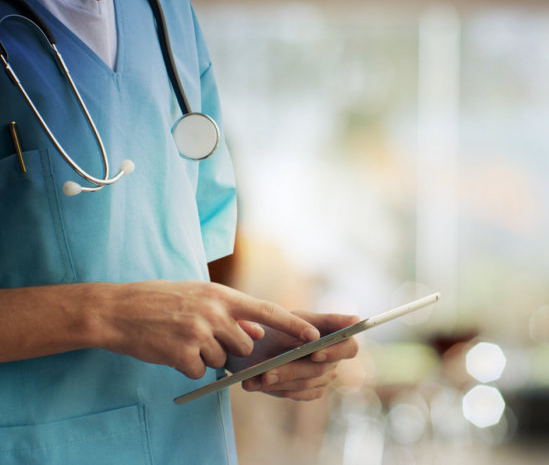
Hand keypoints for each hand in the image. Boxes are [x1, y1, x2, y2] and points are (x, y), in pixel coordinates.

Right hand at [95, 281, 320, 378]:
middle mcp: (213, 312)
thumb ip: (229, 312)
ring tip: (181, 338)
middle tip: (205, 337)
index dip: (292, 325)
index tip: (314, 335)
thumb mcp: (197, 296)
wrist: (117, 310)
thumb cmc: (159, 300)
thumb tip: (257, 332)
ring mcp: (198, 333)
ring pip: (220, 360)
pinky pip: (199, 371)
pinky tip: (170, 350)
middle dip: (231, 348)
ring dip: (205, 356)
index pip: (267, 311)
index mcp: (220, 294)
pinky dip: (187, 367)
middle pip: (244, 344)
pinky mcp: (182, 353)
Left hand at [239, 312, 359, 399]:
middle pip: (319, 369)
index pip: (349, 348)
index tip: (315, 353)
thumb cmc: (285, 326)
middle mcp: (335, 361)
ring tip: (257, 378)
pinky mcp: (310, 391)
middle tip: (268, 372)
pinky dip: (276, 389)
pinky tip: (257, 384)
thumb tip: (356, 320)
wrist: (261, 345)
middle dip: (292, 370)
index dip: (334, 352)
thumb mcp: (301, 318)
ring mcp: (324, 378)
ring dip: (280, 381)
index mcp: (339, 339)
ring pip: (304, 384)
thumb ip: (328, 320)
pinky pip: (296, 394)